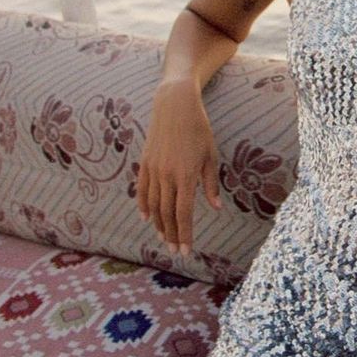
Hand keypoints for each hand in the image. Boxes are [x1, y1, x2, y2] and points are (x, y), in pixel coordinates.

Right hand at [136, 82, 222, 256]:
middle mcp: (167, 176)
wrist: (175, 106)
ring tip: (163, 238)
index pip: (184, 213)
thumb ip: (210, 184)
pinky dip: (144, 205)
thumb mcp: (210, 156)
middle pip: (167, 213)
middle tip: (174, 250)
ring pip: (154, 204)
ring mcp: (153, 169)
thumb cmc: (199, 130)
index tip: (186, 250)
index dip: (185, 234)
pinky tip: (146, 217)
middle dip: (171, 234)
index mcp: (186, 176)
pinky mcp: (145, 162)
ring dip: (158, 224)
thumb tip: (215, 207)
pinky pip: (142, 189)